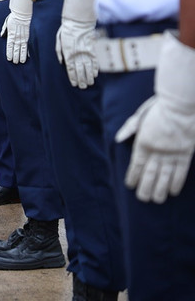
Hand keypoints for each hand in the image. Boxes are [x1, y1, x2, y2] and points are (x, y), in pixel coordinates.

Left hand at [1, 0, 31, 63]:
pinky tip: (28, 56)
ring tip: (21, 62)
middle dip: (15, 57)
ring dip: (21, 56)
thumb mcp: (6, 24)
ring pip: (22, 49)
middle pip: (16, 50)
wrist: (22, 14)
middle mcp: (17, 38)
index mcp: (10, 35)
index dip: (9, 53)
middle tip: (15, 62)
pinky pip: (28, 45)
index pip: (9, 47)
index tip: (9, 59)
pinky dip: (28, 51)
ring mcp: (23, 37)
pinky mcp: (28, 36)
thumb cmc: (14, 18)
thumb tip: (1, 35)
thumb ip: (3, 31)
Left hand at [55, 0, 97, 87]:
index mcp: (68, 53)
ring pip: (88, 67)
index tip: (74, 84)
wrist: (78, 21)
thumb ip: (59, 52)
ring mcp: (85, 52)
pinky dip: (95, 68)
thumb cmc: (66, 31)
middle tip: (83, 87)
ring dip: (89, 76)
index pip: (70, 68)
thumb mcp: (58, 41)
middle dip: (81, 79)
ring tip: (89, 83)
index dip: (72, 77)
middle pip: (80, 70)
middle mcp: (77, 54)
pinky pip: (94, 60)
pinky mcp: (92, 48)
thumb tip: (61, 62)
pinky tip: (95, 74)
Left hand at [115, 32, 194, 202]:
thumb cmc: (159, 108)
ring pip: (164, 175)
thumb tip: (118, 140)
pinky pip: (180, 171)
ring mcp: (172, 152)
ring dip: (159, 188)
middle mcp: (157, 150)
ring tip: (155, 200)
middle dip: (145, 187)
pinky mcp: (185, 153)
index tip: (130, 185)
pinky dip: (176, 182)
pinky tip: (171, 192)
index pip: (136, 163)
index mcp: (143, 141)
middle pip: (149, 172)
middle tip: (142, 199)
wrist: (181, 104)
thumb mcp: (141, 115)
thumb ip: (130, 128)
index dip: (133, 175)